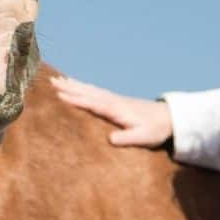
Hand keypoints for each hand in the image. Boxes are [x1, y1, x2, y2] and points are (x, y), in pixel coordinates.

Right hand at [51, 75, 171, 148]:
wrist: (169, 118)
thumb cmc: (155, 130)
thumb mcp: (144, 138)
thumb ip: (127, 138)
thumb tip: (110, 139)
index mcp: (116, 109)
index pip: (92, 103)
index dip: (76, 100)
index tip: (59, 95)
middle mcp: (112, 101)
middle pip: (87, 92)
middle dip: (68, 87)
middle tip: (50, 82)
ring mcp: (113, 99)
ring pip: (88, 89)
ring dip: (72, 84)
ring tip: (56, 79)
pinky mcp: (114, 100)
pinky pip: (93, 90)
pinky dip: (82, 86)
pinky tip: (75, 84)